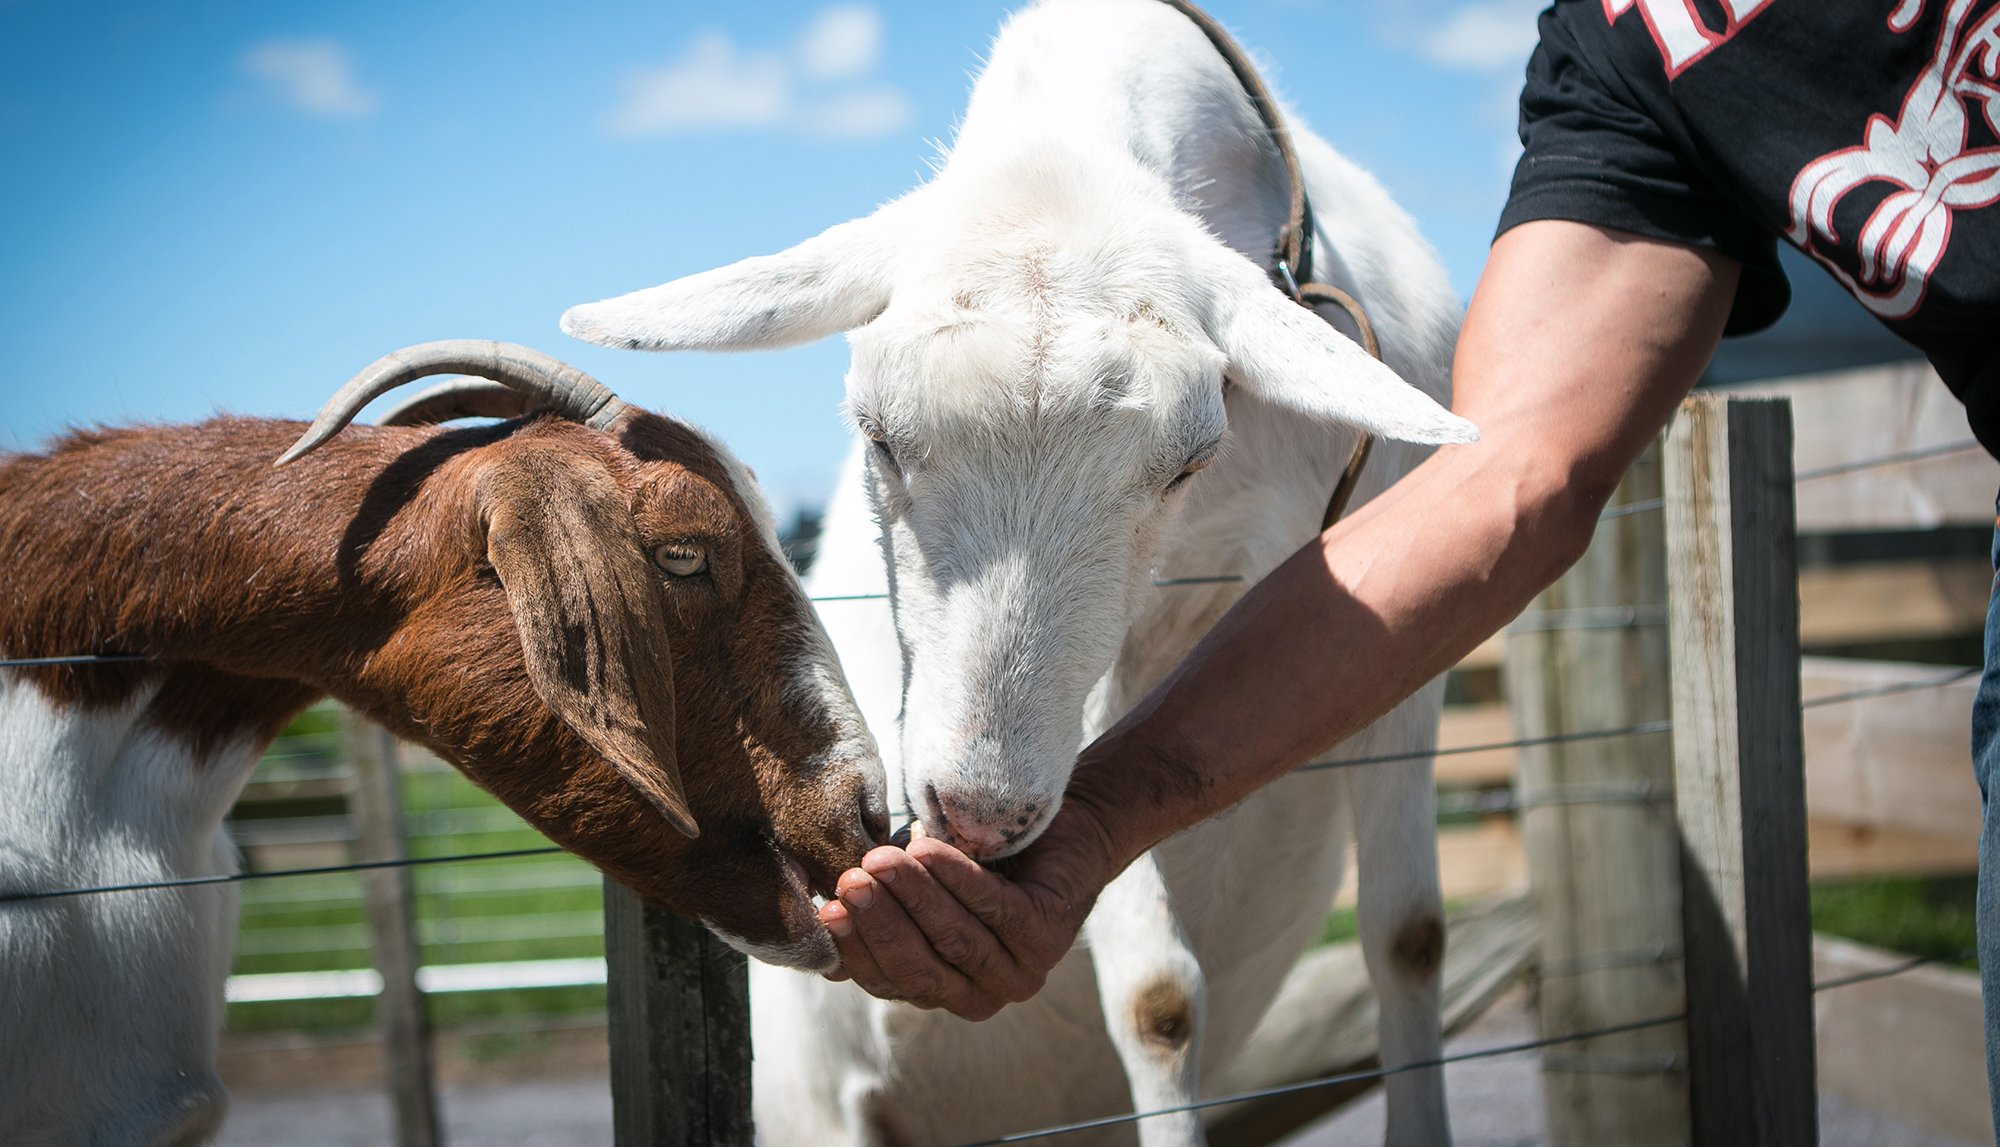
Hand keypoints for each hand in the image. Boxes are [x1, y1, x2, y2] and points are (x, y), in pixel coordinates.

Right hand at [817, 795, 1118, 1019]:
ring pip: (955, 940)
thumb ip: (882, 910)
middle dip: (881, 923)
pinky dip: (958, 879)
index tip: (828, 908)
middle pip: (920, 968)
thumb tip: (821, 919)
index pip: (888, 981)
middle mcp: (980, 993)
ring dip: (914, 897)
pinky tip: (929, 849)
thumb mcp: (922, 889)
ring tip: (881, 859)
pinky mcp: (1048, 937)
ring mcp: (1018, 971)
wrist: (1064, 831)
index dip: (857, 948)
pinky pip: (995, 909)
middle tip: (851, 879)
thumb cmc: (981, 861)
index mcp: (942, 990)